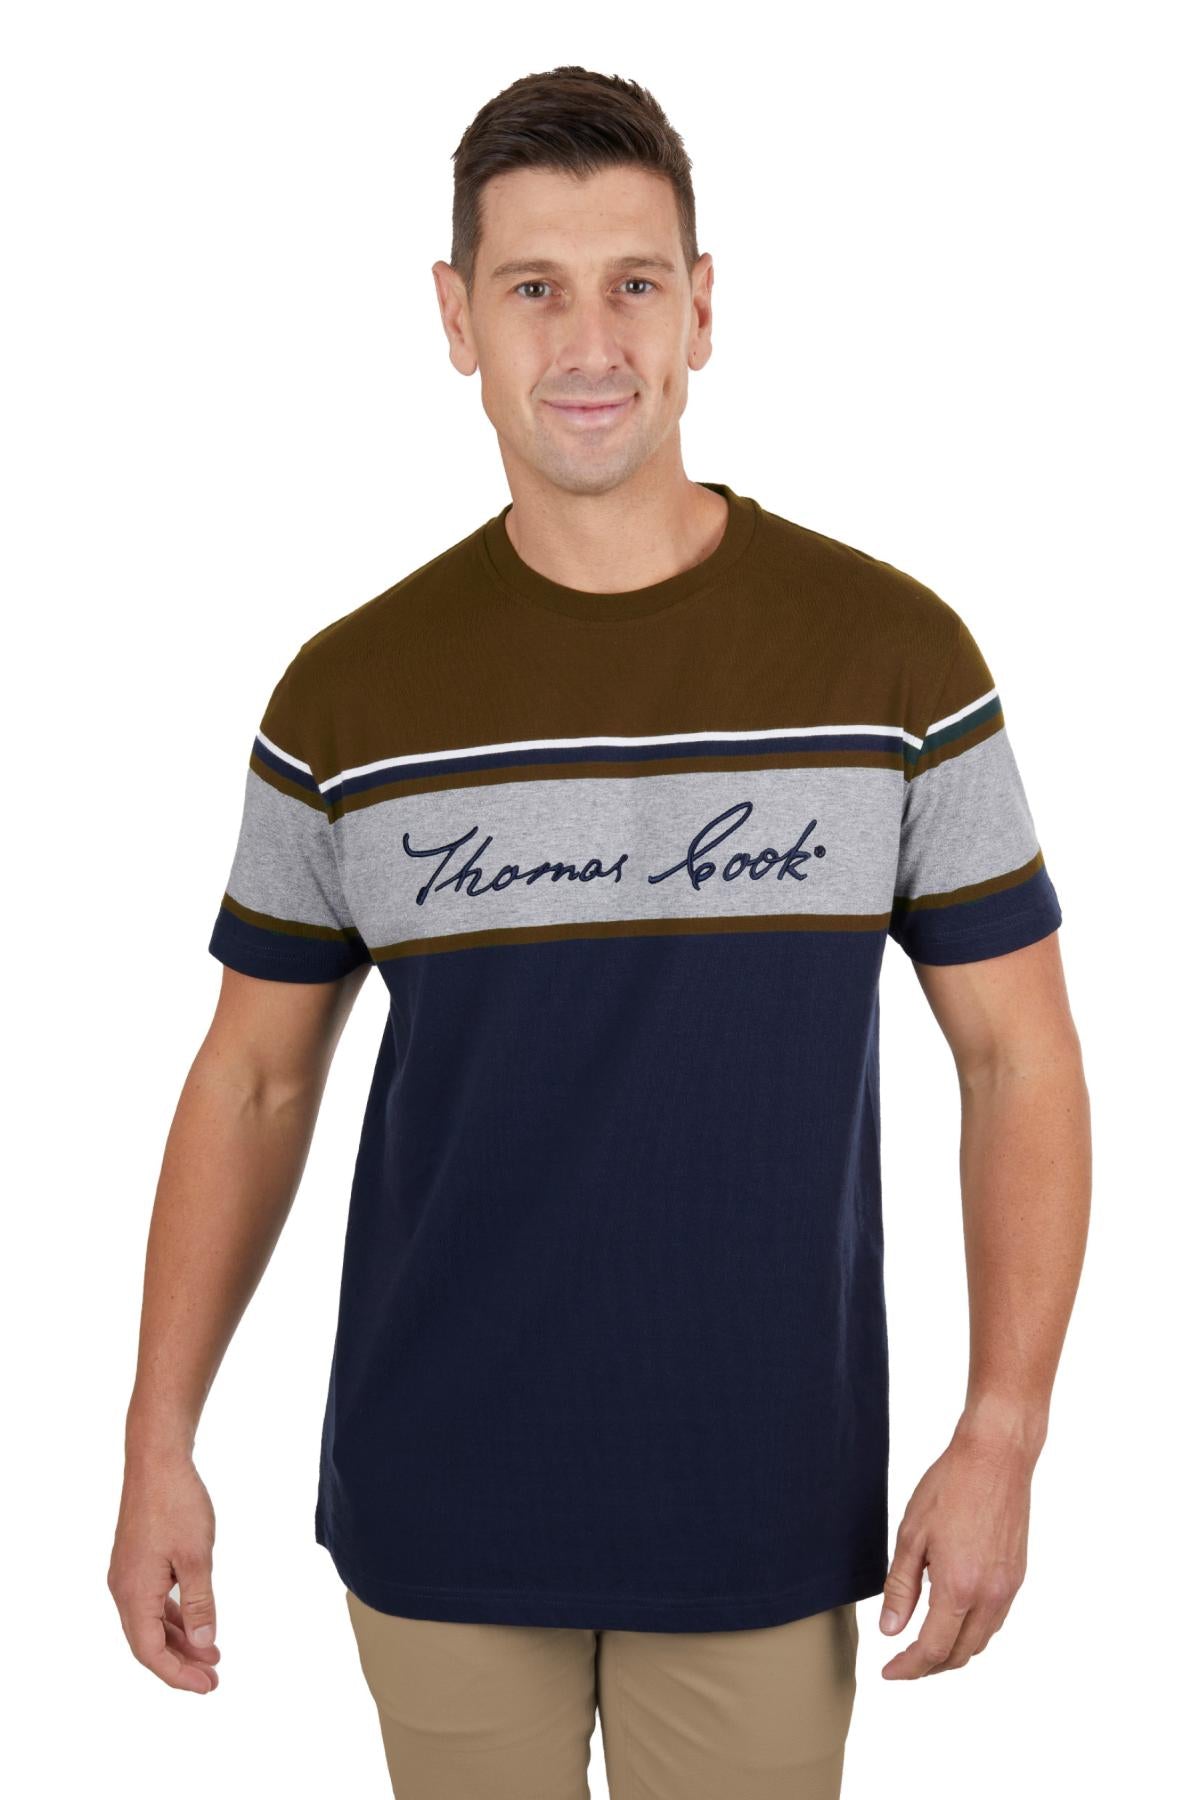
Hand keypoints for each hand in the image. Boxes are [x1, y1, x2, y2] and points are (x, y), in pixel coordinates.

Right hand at [107, 1451, 220, 1692]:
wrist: (157, 1461)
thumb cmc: (177, 1504)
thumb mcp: (197, 1557)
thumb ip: (200, 1602)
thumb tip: (205, 1642)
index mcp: (133, 1594)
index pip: (150, 1652)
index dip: (178, 1674)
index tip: (208, 1685)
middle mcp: (124, 1589)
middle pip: (148, 1642)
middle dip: (181, 1663)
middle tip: (214, 1678)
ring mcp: (128, 1575)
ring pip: (151, 1622)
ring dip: (180, 1640)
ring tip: (212, 1654)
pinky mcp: (137, 1561)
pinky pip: (153, 1601)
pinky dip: (174, 1616)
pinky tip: (196, 1620)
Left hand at [878, 1421, 1031, 1677]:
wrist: (996, 1457)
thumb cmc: (951, 1487)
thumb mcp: (912, 1534)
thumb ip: (901, 1587)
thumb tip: (891, 1630)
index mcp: (959, 1588)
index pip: (933, 1649)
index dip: (909, 1668)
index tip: (889, 1672)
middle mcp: (989, 1596)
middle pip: (960, 1654)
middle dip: (929, 1667)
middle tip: (903, 1664)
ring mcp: (1008, 1588)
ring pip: (981, 1641)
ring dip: (953, 1652)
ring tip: (924, 1646)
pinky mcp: (1017, 1576)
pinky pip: (995, 1620)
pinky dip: (972, 1632)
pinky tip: (953, 1619)